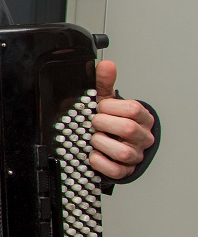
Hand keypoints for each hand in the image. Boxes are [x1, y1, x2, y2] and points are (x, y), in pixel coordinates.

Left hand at [89, 60, 155, 179]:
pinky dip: (100, 162)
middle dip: (104, 124)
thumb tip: (106, 65)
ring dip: (101, 143)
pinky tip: (93, 154)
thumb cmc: (111, 122)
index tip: (100, 107)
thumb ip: (105, 84)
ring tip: (94, 138)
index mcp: (142, 118)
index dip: (111, 107)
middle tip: (94, 123)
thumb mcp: (107, 102)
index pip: (132, 109)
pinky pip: (115, 170)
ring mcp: (135, 155)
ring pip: (123, 152)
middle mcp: (142, 137)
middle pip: (128, 129)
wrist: (110, 146)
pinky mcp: (125, 171)